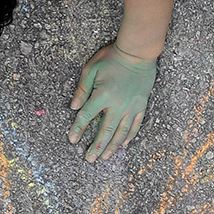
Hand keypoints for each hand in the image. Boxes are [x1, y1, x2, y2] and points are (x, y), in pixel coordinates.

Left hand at [69, 42, 157, 161]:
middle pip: (105, 130)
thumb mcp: (91, 70)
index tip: (72, 141)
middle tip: (89, 159)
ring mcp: (131, 107)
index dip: (78, 129)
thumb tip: (73, 107)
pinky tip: (123, 144)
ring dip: (112, 146)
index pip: (87, 116)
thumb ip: (82, 90)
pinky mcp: (141, 106)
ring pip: (121, 132)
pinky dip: (129, 136)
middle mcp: (118, 105)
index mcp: (103, 96)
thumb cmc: (111, 59)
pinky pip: (135, 125)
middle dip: (96, 146)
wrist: (137, 54)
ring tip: (105, 157)